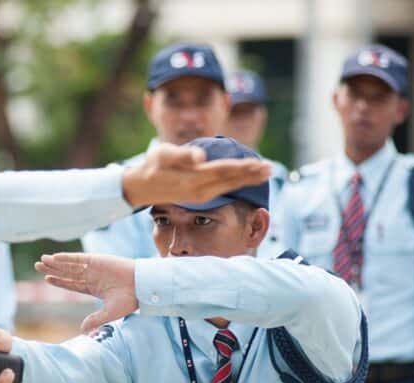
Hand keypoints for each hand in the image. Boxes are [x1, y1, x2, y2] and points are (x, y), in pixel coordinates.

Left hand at [35, 253, 137, 332]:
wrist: (142, 286)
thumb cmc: (130, 299)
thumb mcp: (110, 312)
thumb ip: (96, 319)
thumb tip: (83, 330)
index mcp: (94, 288)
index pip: (72, 284)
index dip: (60, 281)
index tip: (47, 278)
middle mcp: (92, 276)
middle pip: (67, 272)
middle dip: (53, 269)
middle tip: (37, 266)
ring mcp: (94, 267)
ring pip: (70, 265)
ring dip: (55, 262)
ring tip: (41, 260)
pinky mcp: (97, 260)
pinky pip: (78, 259)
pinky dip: (66, 258)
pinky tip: (54, 258)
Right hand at [121, 143, 270, 207]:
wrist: (142, 186)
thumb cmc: (152, 166)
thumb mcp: (162, 155)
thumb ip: (182, 155)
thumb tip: (200, 157)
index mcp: (194, 178)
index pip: (224, 171)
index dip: (243, 168)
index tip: (260, 164)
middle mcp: (200, 190)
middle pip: (231, 180)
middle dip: (251, 175)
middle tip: (271, 169)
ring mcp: (201, 195)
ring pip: (229, 186)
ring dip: (247, 179)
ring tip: (264, 173)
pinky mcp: (200, 195)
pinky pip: (223, 188)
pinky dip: (237, 183)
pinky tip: (245, 178)